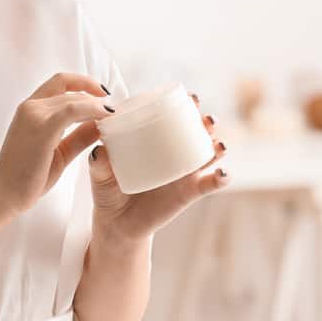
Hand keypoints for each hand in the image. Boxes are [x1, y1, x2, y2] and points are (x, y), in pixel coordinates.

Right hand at [0, 72, 114, 215]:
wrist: (3, 195)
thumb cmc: (27, 177)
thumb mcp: (59, 152)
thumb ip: (78, 136)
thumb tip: (101, 125)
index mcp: (30, 109)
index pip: (60, 83)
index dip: (84, 83)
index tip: (103, 94)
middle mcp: (30, 106)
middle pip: (69, 89)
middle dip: (96, 94)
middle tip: (116, 108)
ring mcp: (34, 115)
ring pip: (73, 97)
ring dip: (96, 103)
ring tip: (114, 115)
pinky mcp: (42, 128)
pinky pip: (72, 110)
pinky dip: (92, 109)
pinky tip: (106, 117)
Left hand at [87, 92, 229, 241]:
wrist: (117, 223)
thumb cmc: (108, 191)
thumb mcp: (100, 174)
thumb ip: (99, 162)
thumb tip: (101, 150)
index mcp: (154, 141)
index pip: (171, 117)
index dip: (183, 105)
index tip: (189, 97)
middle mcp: (173, 153)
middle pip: (196, 132)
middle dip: (206, 122)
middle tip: (206, 118)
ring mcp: (183, 172)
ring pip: (208, 154)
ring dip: (218, 146)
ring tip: (218, 144)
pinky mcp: (189, 193)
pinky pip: (210, 184)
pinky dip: (221, 178)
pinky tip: (223, 174)